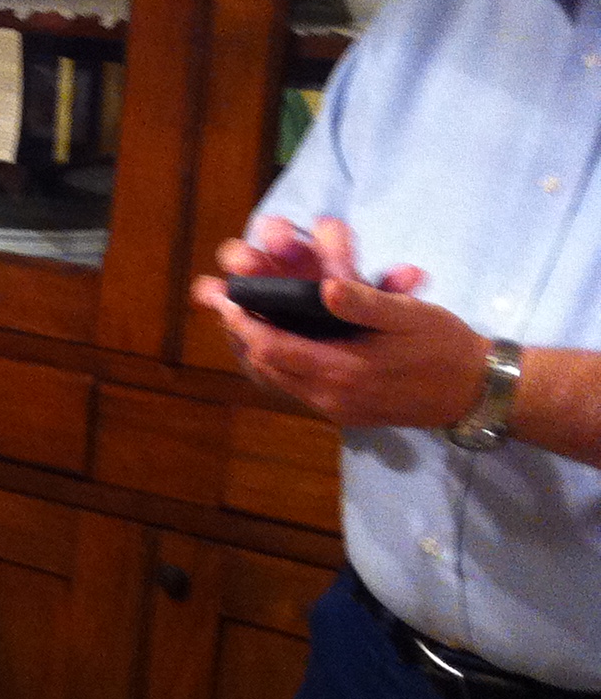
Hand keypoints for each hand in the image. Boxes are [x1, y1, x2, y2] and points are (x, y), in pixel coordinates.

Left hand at [191, 219, 482, 429]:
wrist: (476, 392)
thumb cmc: (445, 346)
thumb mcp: (410, 316)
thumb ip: (364, 302)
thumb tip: (325, 285)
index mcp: (344, 371)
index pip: (273, 349)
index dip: (243, 323)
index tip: (224, 297)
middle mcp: (332, 397)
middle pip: (266, 367)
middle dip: (241, 335)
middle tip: (222, 305)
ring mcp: (336, 409)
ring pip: (277, 380)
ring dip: (256, 351)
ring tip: (239, 320)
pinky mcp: (344, 413)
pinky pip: (296, 388)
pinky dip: (278, 365)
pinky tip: (274, 343)